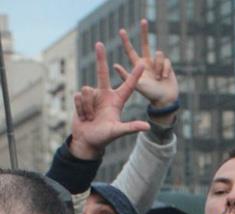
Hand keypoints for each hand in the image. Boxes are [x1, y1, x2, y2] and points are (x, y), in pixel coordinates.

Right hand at [71, 43, 148, 159]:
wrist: (86, 141)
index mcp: (116, 101)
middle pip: (102, 73)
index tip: (142, 64)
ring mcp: (92, 96)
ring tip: (91, 118)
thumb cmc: (104, 138)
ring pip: (87, 90)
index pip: (128, 86)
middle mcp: (105, 95)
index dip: (134, 75)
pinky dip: (81, 108)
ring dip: (88, 107)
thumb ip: (131, 128)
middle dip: (100, 59)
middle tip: (99, 44)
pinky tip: (84, 116)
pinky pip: (78, 96)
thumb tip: (148, 127)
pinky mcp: (80, 98)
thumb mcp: (118, 132)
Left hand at [114, 19, 178, 118]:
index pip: (130, 51)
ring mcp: (157, 63)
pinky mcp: (167, 65)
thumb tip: (114, 65)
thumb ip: (126, 76)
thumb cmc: (150, 95)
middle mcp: (147, 62)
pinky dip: (165, 69)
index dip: (126, 41)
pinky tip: (164, 78)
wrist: (165, 100)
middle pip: (145, 43)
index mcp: (138, 66)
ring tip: (158, 78)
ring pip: (158, 54)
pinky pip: (166, 60)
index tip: (121, 31)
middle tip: (143, 20)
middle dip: (144, 32)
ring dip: (158, 66)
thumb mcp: (136, 86)